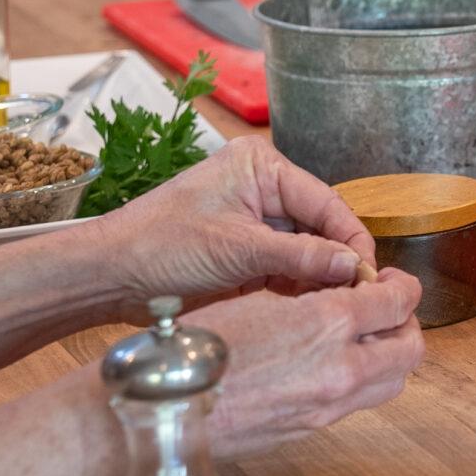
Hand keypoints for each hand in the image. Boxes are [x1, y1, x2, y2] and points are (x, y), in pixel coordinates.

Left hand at [79, 136, 376, 314]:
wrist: (106, 278)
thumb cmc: (160, 247)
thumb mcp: (238, 251)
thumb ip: (301, 256)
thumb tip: (355, 267)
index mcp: (262, 167)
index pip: (325, 202)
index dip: (351, 239)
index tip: (369, 275)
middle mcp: (263, 188)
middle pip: (319, 225)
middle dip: (336, 261)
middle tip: (358, 298)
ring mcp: (253, 221)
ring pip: (305, 249)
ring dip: (318, 278)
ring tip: (336, 307)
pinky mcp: (244, 251)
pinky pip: (284, 267)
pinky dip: (296, 288)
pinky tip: (309, 308)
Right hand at [186, 275, 425, 459]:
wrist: (163, 408)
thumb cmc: (199, 345)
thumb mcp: (262, 299)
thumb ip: (316, 297)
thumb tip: (347, 296)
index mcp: (329, 323)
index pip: (399, 300)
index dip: (401, 285)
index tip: (389, 280)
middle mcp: (341, 370)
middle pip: (410, 348)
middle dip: (406, 323)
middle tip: (385, 308)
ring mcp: (327, 407)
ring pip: (391, 382)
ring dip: (388, 356)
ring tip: (362, 337)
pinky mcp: (309, 430)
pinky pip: (356, 405)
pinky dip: (358, 381)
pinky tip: (330, 364)